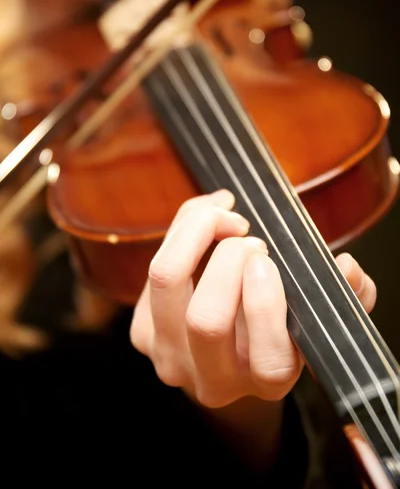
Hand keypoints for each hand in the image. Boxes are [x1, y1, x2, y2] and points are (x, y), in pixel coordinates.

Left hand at [130, 190, 375, 407]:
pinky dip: (182, 230)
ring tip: (227, 219)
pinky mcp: (142, 332)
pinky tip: (208, 218)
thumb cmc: (273, 327)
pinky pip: (153, 267)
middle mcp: (214, 379)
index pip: (269, 358)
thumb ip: (341, 295)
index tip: (268, 260)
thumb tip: (347, 268)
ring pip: (167, 281)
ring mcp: (170, 357)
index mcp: (267, 380)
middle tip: (252, 240)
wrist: (226, 357)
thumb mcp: (312, 316)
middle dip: (230, 260)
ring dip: (198, 234)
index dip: (266, 303)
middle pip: (207, 318)